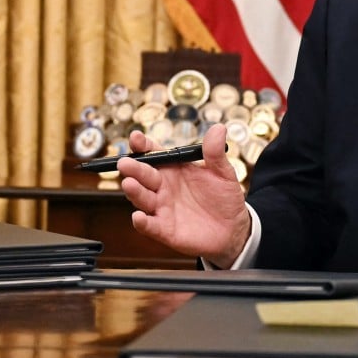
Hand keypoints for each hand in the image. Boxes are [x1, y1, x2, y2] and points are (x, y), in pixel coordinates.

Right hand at [119, 123, 250, 268]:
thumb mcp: (223, 172)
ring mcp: (162, 208)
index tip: (136, 137)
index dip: (144, 145)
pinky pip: (150, 226)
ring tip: (129, 183)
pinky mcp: (165, 229)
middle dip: (134, 168)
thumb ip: (215, 152)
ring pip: (143, 198)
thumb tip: (218, 128)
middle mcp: (163, 187)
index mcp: (175, 169)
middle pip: (144, 175)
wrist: (232, 228)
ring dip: (135, 191)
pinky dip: (142, 222)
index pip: (155, 154)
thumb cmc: (224, 197)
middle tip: (125, 162)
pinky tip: (138, 217)